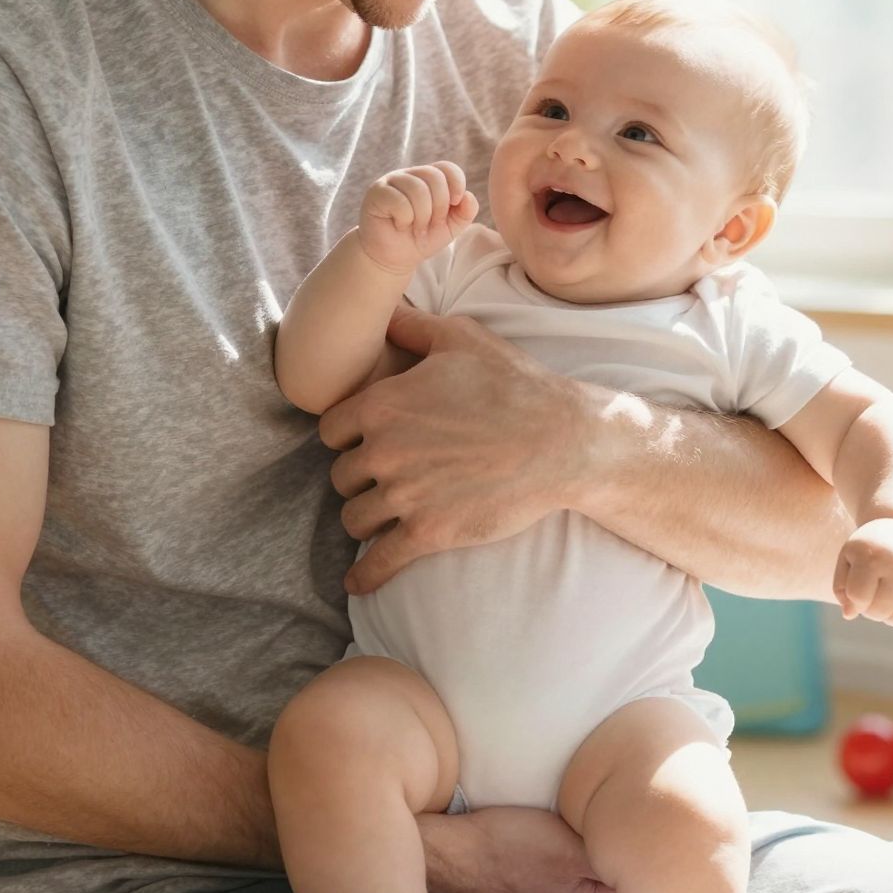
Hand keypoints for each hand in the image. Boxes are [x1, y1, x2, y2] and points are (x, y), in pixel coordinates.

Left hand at [318, 305, 583, 593]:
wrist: (562, 442)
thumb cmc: (515, 386)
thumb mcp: (461, 339)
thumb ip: (412, 326)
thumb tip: (385, 309)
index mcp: (383, 404)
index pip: (331, 430)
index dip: (346, 437)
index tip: (363, 443)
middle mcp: (384, 450)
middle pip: (341, 476)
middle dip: (358, 478)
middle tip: (383, 478)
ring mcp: (404, 495)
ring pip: (354, 519)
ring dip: (364, 520)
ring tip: (381, 519)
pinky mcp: (428, 532)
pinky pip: (379, 562)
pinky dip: (365, 576)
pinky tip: (358, 583)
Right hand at [358, 160, 478, 274]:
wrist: (394, 258)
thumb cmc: (421, 238)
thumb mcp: (451, 227)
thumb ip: (465, 212)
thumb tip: (468, 196)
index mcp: (428, 178)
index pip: (447, 168)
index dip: (457, 184)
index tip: (455, 204)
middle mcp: (410, 175)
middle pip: (434, 176)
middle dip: (439, 206)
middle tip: (430, 224)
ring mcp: (391, 181)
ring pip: (417, 189)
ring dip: (422, 216)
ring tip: (415, 228)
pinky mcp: (377, 193)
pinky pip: (399, 201)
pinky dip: (405, 219)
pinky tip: (399, 225)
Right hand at [420, 805, 613, 892]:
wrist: (452, 852)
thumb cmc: (510, 847)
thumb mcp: (574, 847)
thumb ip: (615, 854)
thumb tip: (651, 855)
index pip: (630, 870)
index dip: (629, 839)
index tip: (623, 815)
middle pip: (606, 866)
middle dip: (605, 839)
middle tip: (597, 810)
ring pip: (581, 861)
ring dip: (579, 838)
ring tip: (570, 817)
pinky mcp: (527, 883)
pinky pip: (556, 861)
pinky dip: (556, 842)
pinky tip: (546, 828)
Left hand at [834, 517, 892, 627]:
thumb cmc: (869, 549)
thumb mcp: (848, 559)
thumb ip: (842, 588)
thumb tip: (850, 614)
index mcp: (871, 556)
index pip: (859, 597)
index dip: (856, 602)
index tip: (859, 593)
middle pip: (881, 610)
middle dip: (873, 612)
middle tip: (874, 599)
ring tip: (889, 604)